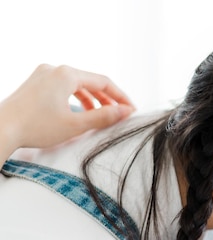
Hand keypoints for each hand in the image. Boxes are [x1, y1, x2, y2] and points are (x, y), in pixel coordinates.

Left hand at [0, 64, 134, 162]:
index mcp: (66, 74)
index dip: (121, 97)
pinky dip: (76, 98)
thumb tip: (125, 112)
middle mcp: (55, 69)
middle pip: (90, 82)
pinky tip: (80, 112)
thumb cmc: (35, 127)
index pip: (104, 82)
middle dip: (107, 99)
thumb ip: (104, 117)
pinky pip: (64, 87)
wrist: (2, 128)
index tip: (131, 110)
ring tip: (102, 116)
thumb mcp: (76, 124)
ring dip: (92, 100)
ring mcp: (43, 75)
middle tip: (120, 114)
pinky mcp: (35, 83)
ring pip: (77, 85)